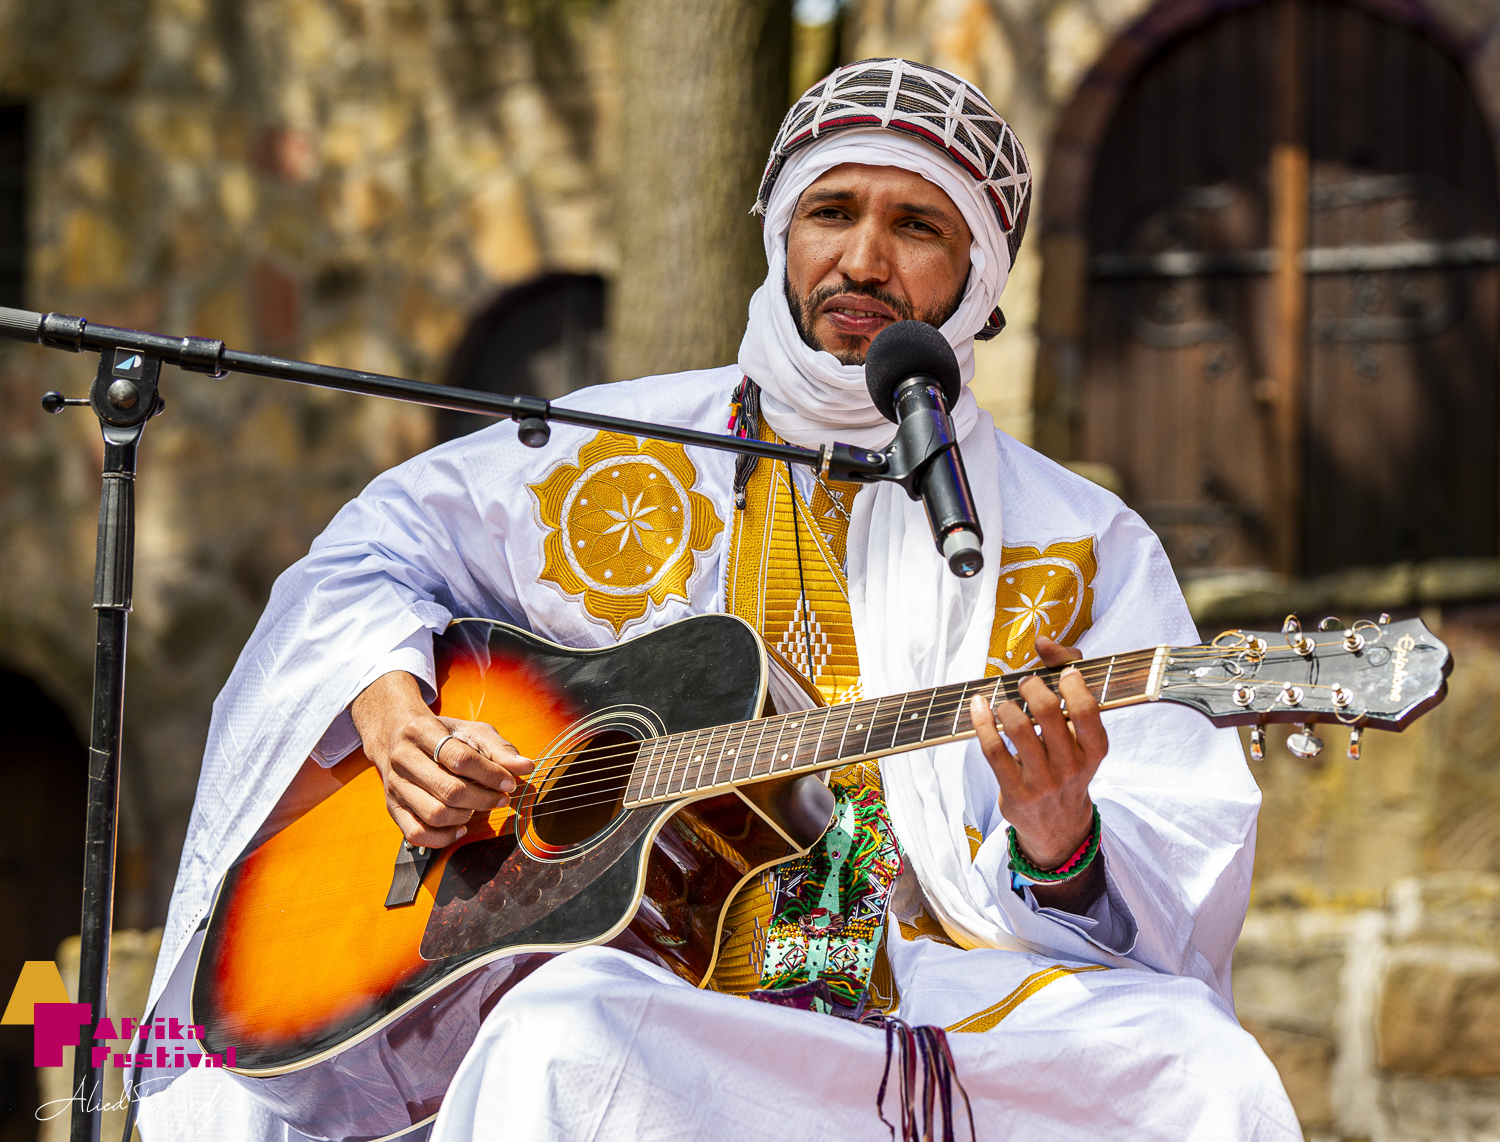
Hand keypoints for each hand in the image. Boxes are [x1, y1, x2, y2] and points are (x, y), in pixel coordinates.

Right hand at [351, 670, 534, 847]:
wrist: (397, 737)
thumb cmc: (442, 735)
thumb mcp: (471, 731)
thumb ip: (500, 749)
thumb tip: (527, 767)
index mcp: (422, 731)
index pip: (460, 758)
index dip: (490, 774)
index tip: (510, 783)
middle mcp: (403, 758)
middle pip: (449, 790)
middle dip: (483, 799)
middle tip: (500, 799)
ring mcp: (395, 786)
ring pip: (435, 814)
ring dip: (466, 816)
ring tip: (477, 808)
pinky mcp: (392, 808)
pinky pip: (417, 834)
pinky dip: (443, 837)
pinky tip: (461, 826)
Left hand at [968, 636, 1106, 910]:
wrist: (1058, 824)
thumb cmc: (1067, 762)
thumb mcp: (1080, 732)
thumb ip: (1069, 678)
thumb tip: (1044, 640)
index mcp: (1094, 749)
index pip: (1086, 708)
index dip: (1070, 681)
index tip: (1060, 673)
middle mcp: (1071, 766)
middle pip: (1046, 711)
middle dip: (1030, 686)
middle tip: (1025, 684)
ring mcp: (1042, 781)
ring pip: (1016, 727)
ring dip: (1005, 704)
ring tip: (1005, 703)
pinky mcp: (1014, 791)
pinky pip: (992, 749)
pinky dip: (981, 721)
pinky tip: (979, 706)